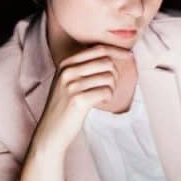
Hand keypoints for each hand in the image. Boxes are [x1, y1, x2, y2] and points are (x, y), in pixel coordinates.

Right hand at [18, 44, 132, 180]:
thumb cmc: (65, 106)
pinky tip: (100, 102)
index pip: (98, 49)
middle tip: (108, 86)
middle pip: (106, 62)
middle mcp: (67, 71)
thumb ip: (86, 66)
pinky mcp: (78, 100)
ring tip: (102, 96)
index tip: (129, 56)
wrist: (51, 131)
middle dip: (114, 74)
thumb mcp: (69, 80)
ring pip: (108, 77)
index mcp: (65, 63)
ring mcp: (71, 85)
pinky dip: (108, 97)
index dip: (117, 52)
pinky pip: (106, 91)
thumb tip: (115, 55)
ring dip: (111, 88)